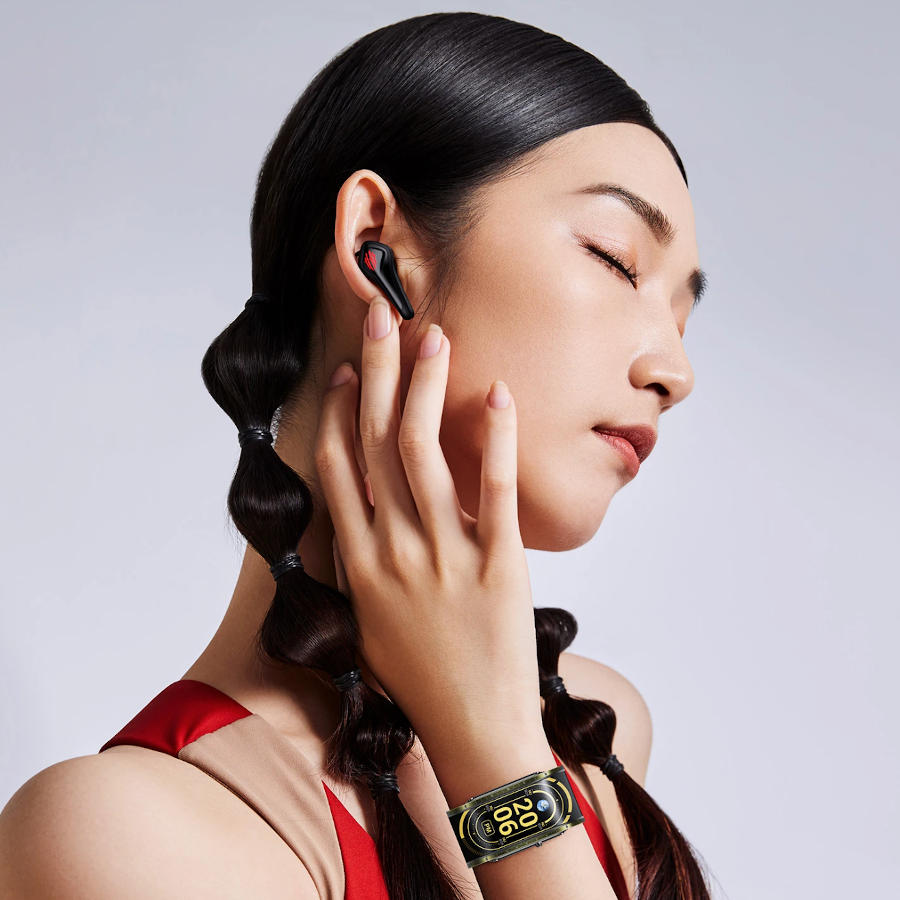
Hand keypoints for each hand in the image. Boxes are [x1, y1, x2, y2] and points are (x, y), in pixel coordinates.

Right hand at [314, 296, 543, 754]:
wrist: (474, 734)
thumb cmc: (419, 682)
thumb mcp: (372, 622)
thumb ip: (365, 564)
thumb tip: (366, 517)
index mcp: (358, 564)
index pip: (339, 469)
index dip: (342, 410)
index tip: (351, 367)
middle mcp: (392, 551)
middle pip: (377, 442)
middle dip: (379, 371)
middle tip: (382, 316)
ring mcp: (444, 556)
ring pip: (426, 453)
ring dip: (427, 386)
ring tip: (433, 335)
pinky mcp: (498, 565)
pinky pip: (496, 490)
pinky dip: (496, 438)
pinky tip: (498, 395)